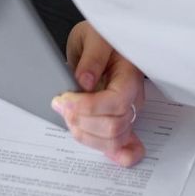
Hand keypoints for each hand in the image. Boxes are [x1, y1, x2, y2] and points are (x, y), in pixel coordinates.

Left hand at [53, 21, 146, 165]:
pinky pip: (125, 144)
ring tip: (68, 117)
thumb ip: (93, 57)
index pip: (117, 102)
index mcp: (130, 75)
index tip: (63, 98)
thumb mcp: (94, 36)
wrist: (104, 41)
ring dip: (86, 135)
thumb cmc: (101, 38)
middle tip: (60, 105)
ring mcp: (128, 111)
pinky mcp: (120, 120)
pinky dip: (117, 154)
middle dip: (83, 121)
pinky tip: (115, 158)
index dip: (88, 107)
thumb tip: (86, 82)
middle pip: (116, 126)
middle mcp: (133, 97)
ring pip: (115, 139)